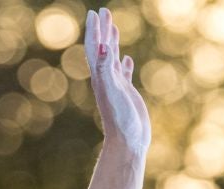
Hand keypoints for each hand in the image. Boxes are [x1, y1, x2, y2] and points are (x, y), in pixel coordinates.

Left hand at [83, 7, 150, 156]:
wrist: (128, 141)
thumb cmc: (120, 118)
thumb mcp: (112, 90)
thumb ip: (106, 68)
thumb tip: (103, 47)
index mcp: (100, 76)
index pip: (96, 47)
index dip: (95, 30)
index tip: (95, 13)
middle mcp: (106, 79)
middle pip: (102, 49)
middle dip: (103, 30)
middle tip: (103, 12)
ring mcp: (116, 86)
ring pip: (113, 59)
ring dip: (112, 43)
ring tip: (113, 29)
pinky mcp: (126, 94)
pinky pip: (124, 74)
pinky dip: (124, 64)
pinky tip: (127, 59)